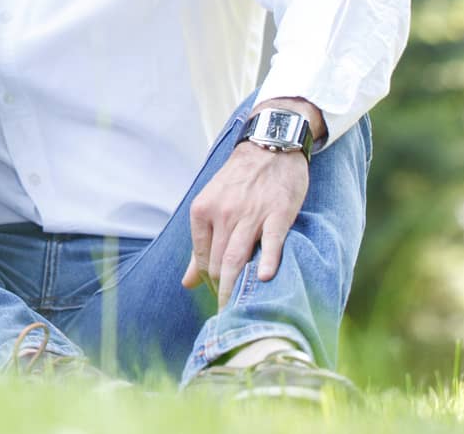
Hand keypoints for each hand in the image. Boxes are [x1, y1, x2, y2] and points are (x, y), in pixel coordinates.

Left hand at [181, 140, 308, 309]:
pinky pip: (270, 241)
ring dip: (236, 286)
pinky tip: (263, 277)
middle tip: (226, 316)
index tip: (217, 301)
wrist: (269, 147)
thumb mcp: (212, 206)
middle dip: (221, 291)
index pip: (203, 258)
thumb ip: (201, 246)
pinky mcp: (277, 213)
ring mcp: (249, 214)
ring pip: (237, 256)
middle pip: (218, 262)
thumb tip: (187, 282)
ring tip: (238, 311)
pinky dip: (266, 259)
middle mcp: (222, 214)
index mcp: (202, 211)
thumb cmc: (239, 181)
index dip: (209, 282)